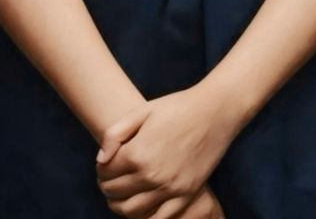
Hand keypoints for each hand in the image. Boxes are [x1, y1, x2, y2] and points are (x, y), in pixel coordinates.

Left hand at [95, 85, 247, 216]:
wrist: (215, 111)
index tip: (105, 165)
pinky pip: (160, 218)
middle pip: (115, 192)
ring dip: (119, 206)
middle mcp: (153, 175)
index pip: (105, 172)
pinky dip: (145, 217)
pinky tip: (142, 205)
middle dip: (107, 187)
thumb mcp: (140, 112)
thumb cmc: (176, 107)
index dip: (101, 169)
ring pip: (132, 211)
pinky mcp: (187, 194)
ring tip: (120, 197)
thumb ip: (114, 135)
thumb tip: (101, 159)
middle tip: (109, 181)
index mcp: (138, 153)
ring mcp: (171, 188)